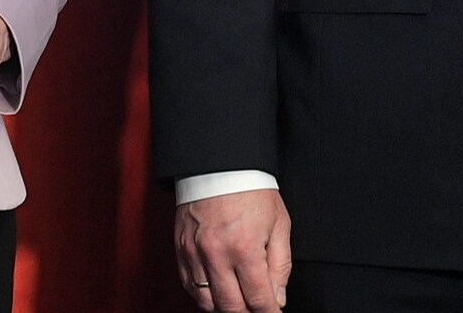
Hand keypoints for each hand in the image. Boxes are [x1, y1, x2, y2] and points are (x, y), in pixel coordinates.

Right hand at [175, 188, 290, 312]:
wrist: (220, 165)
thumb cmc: (252, 191)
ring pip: (207, 303)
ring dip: (225, 308)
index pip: (257, 298)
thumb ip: (281, 265)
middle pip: (231, 307)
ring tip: (239, 303)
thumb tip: (278, 298)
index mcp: (244, 247)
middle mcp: (216, 254)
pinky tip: (218, 293)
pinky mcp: (181, 251)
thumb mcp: (279, 224)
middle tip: (258, 310)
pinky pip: (190, 288)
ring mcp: (195, 254)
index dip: (269, 312)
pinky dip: (204, 297)